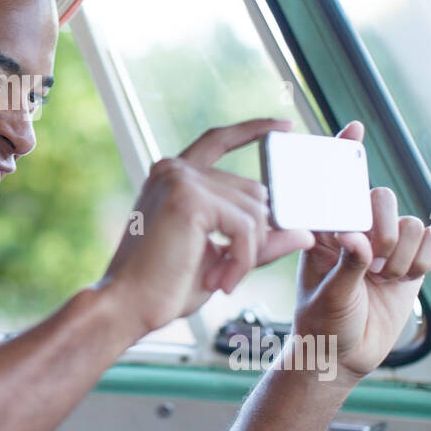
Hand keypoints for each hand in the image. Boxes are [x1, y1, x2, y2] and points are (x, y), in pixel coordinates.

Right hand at [96, 118, 314, 340]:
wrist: (126, 306)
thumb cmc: (164, 286)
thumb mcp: (220, 259)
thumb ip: (258, 242)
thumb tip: (304, 233)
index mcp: (174, 178)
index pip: (219, 140)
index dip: (254, 130)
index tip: (285, 125)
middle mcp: (175, 170)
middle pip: (253, 190)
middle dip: (254, 237)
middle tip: (227, 274)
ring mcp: (182, 180)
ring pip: (254, 211)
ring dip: (247, 254)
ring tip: (220, 280)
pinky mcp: (190, 199)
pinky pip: (246, 227)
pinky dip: (242, 259)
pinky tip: (221, 281)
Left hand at [294, 121, 430, 383]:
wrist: (344, 357)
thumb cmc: (322, 324)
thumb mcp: (328, 295)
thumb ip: (346, 265)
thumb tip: (359, 239)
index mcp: (325, 229)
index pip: (335, 184)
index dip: (345, 153)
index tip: (354, 129)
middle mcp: (356, 230)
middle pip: (382, 198)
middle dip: (383, 229)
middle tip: (373, 262)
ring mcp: (385, 245)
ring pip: (410, 222)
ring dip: (402, 254)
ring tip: (384, 279)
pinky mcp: (411, 263)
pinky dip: (424, 259)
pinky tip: (406, 277)